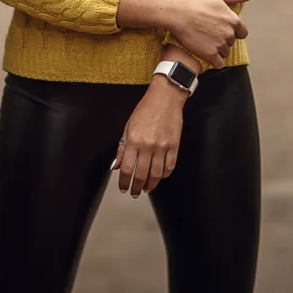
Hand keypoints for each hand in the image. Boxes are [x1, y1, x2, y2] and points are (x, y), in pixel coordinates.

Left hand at [111, 78, 185, 197]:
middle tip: (134, 193)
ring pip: (156, 174)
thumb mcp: (128, 127)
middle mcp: (148, 146)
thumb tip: (117, 166)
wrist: (165, 98)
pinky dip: (165, 175)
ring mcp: (162, 147)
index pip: (127, 168)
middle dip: (137, 187)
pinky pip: (170, 166)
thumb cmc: (145, 110)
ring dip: (151, 184)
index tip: (123, 188)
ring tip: (147, 188)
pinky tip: (160, 177)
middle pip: (141, 174)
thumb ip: (122, 148)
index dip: (124, 182)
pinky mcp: (174, 146)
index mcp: (134, 140)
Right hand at [165, 0, 254, 68]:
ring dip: (217, 50)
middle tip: (209, 32)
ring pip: (225, 53)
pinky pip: (219, 63)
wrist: (179, 14)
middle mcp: (230, 34)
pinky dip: (214, 61)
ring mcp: (220, 45)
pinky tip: (206, 53)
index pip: (242, 33)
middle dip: (223, 39)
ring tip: (205, 41)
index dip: (233, 31)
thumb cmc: (197, 3)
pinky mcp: (211, 54)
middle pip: (231, 42)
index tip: (221, 28)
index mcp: (234, 21)